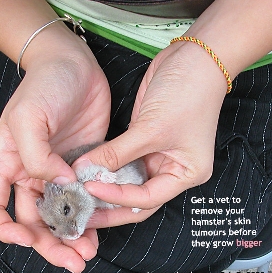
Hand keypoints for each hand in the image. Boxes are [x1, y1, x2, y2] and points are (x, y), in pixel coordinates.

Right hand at [0, 35, 109, 272]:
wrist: (75, 66)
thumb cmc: (45, 85)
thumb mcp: (28, 117)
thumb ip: (36, 156)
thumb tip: (59, 185)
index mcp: (11, 163)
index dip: (6, 229)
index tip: (25, 239)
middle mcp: (34, 171)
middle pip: (35, 218)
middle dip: (50, 242)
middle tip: (72, 259)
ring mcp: (61, 168)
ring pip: (63, 211)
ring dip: (74, 232)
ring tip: (89, 250)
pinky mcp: (86, 162)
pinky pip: (87, 193)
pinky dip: (93, 211)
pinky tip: (102, 222)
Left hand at [73, 42, 227, 228]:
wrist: (192, 59)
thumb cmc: (187, 94)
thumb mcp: (151, 128)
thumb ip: (117, 153)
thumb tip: (86, 169)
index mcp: (185, 174)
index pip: (147, 199)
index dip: (118, 198)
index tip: (90, 189)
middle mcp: (171, 169)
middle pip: (137, 198)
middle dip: (110, 206)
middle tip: (82, 213)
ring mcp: (156, 155)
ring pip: (127, 180)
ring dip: (105, 186)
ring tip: (79, 195)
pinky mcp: (142, 140)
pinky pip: (122, 160)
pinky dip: (106, 166)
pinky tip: (87, 172)